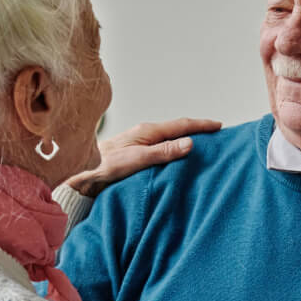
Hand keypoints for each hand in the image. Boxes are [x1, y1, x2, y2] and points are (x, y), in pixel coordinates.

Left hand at [66, 117, 221, 196]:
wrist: (81, 175)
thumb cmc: (105, 167)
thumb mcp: (138, 160)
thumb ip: (164, 152)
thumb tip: (190, 142)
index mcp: (147, 132)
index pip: (181, 125)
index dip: (202, 125)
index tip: (219, 126)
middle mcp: (144, 134)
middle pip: (176, 129)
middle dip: (197, 130)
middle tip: (215, 134)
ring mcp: (139, 143)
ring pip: (168, 139)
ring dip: (185, 140)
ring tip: (201, 145)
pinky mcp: (134, 153)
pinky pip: (160, 148)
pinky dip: (173, 150)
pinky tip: (175, 158)